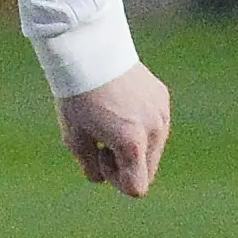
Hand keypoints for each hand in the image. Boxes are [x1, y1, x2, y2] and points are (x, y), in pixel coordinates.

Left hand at [55, 61, 171, 196]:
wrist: (88, 50)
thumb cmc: (76, 95)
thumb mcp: (74, 138)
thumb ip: (91, 167)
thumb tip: (103, 177)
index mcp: (132, 143)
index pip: (136, 188)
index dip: (115, 180)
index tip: (99, 155)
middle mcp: (154, 130)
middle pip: (148, 171)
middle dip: (125, 164)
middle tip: (101, 139)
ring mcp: (162, 112)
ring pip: (153, 149)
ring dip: (133, 145)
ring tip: (109, 120)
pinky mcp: (163, 97)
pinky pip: (155, 125)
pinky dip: (139, 124)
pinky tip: (119, 104)